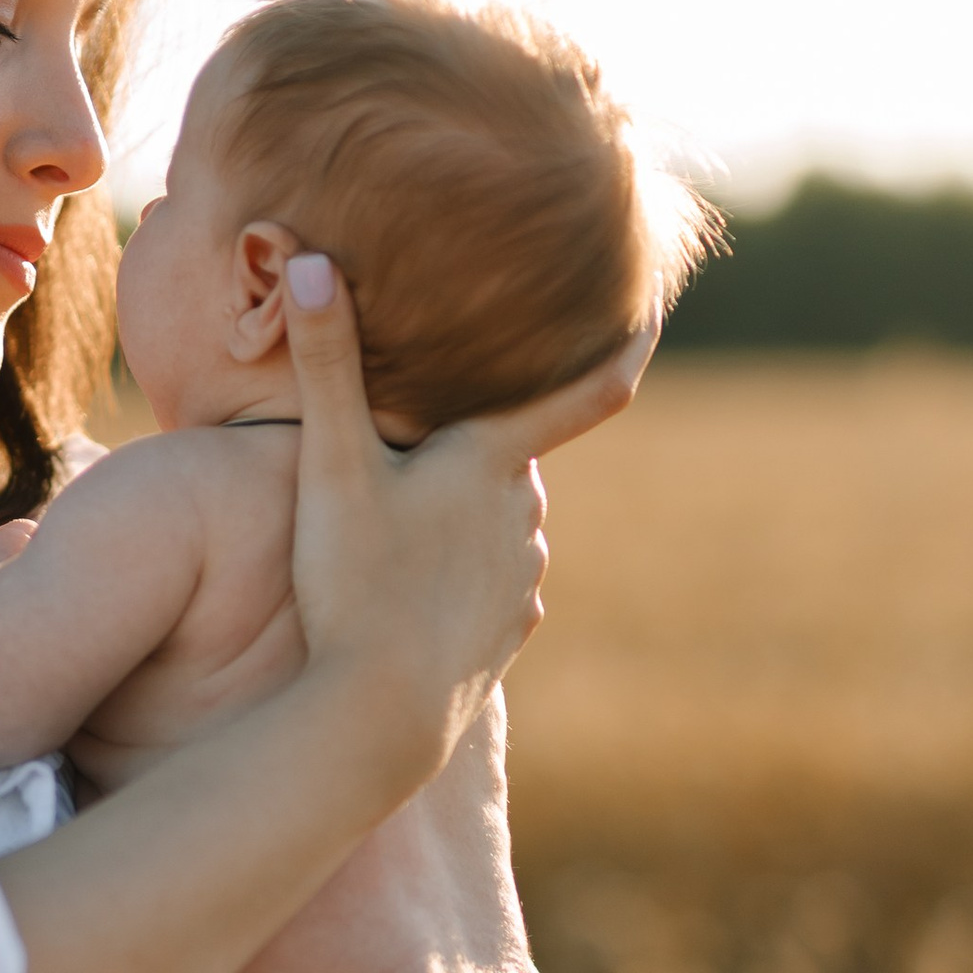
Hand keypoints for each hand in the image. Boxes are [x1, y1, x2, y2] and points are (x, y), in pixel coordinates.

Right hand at [270, 267, 660, 791]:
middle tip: (430, 424)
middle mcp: (526, 515)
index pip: (588, 391)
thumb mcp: (331, 465)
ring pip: (506, 517)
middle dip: (482, 437)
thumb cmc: (353, 581)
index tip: (656, 308)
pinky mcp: (509, 627)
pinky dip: (468, 567)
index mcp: (496, 462)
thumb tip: (316, 261)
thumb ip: (325, 365)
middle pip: (516, 455)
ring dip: (470, 506)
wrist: (381, 712)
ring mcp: (523, 576)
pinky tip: (423, 579)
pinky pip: (496, 578)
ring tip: (409, 512)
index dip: (628, 346)